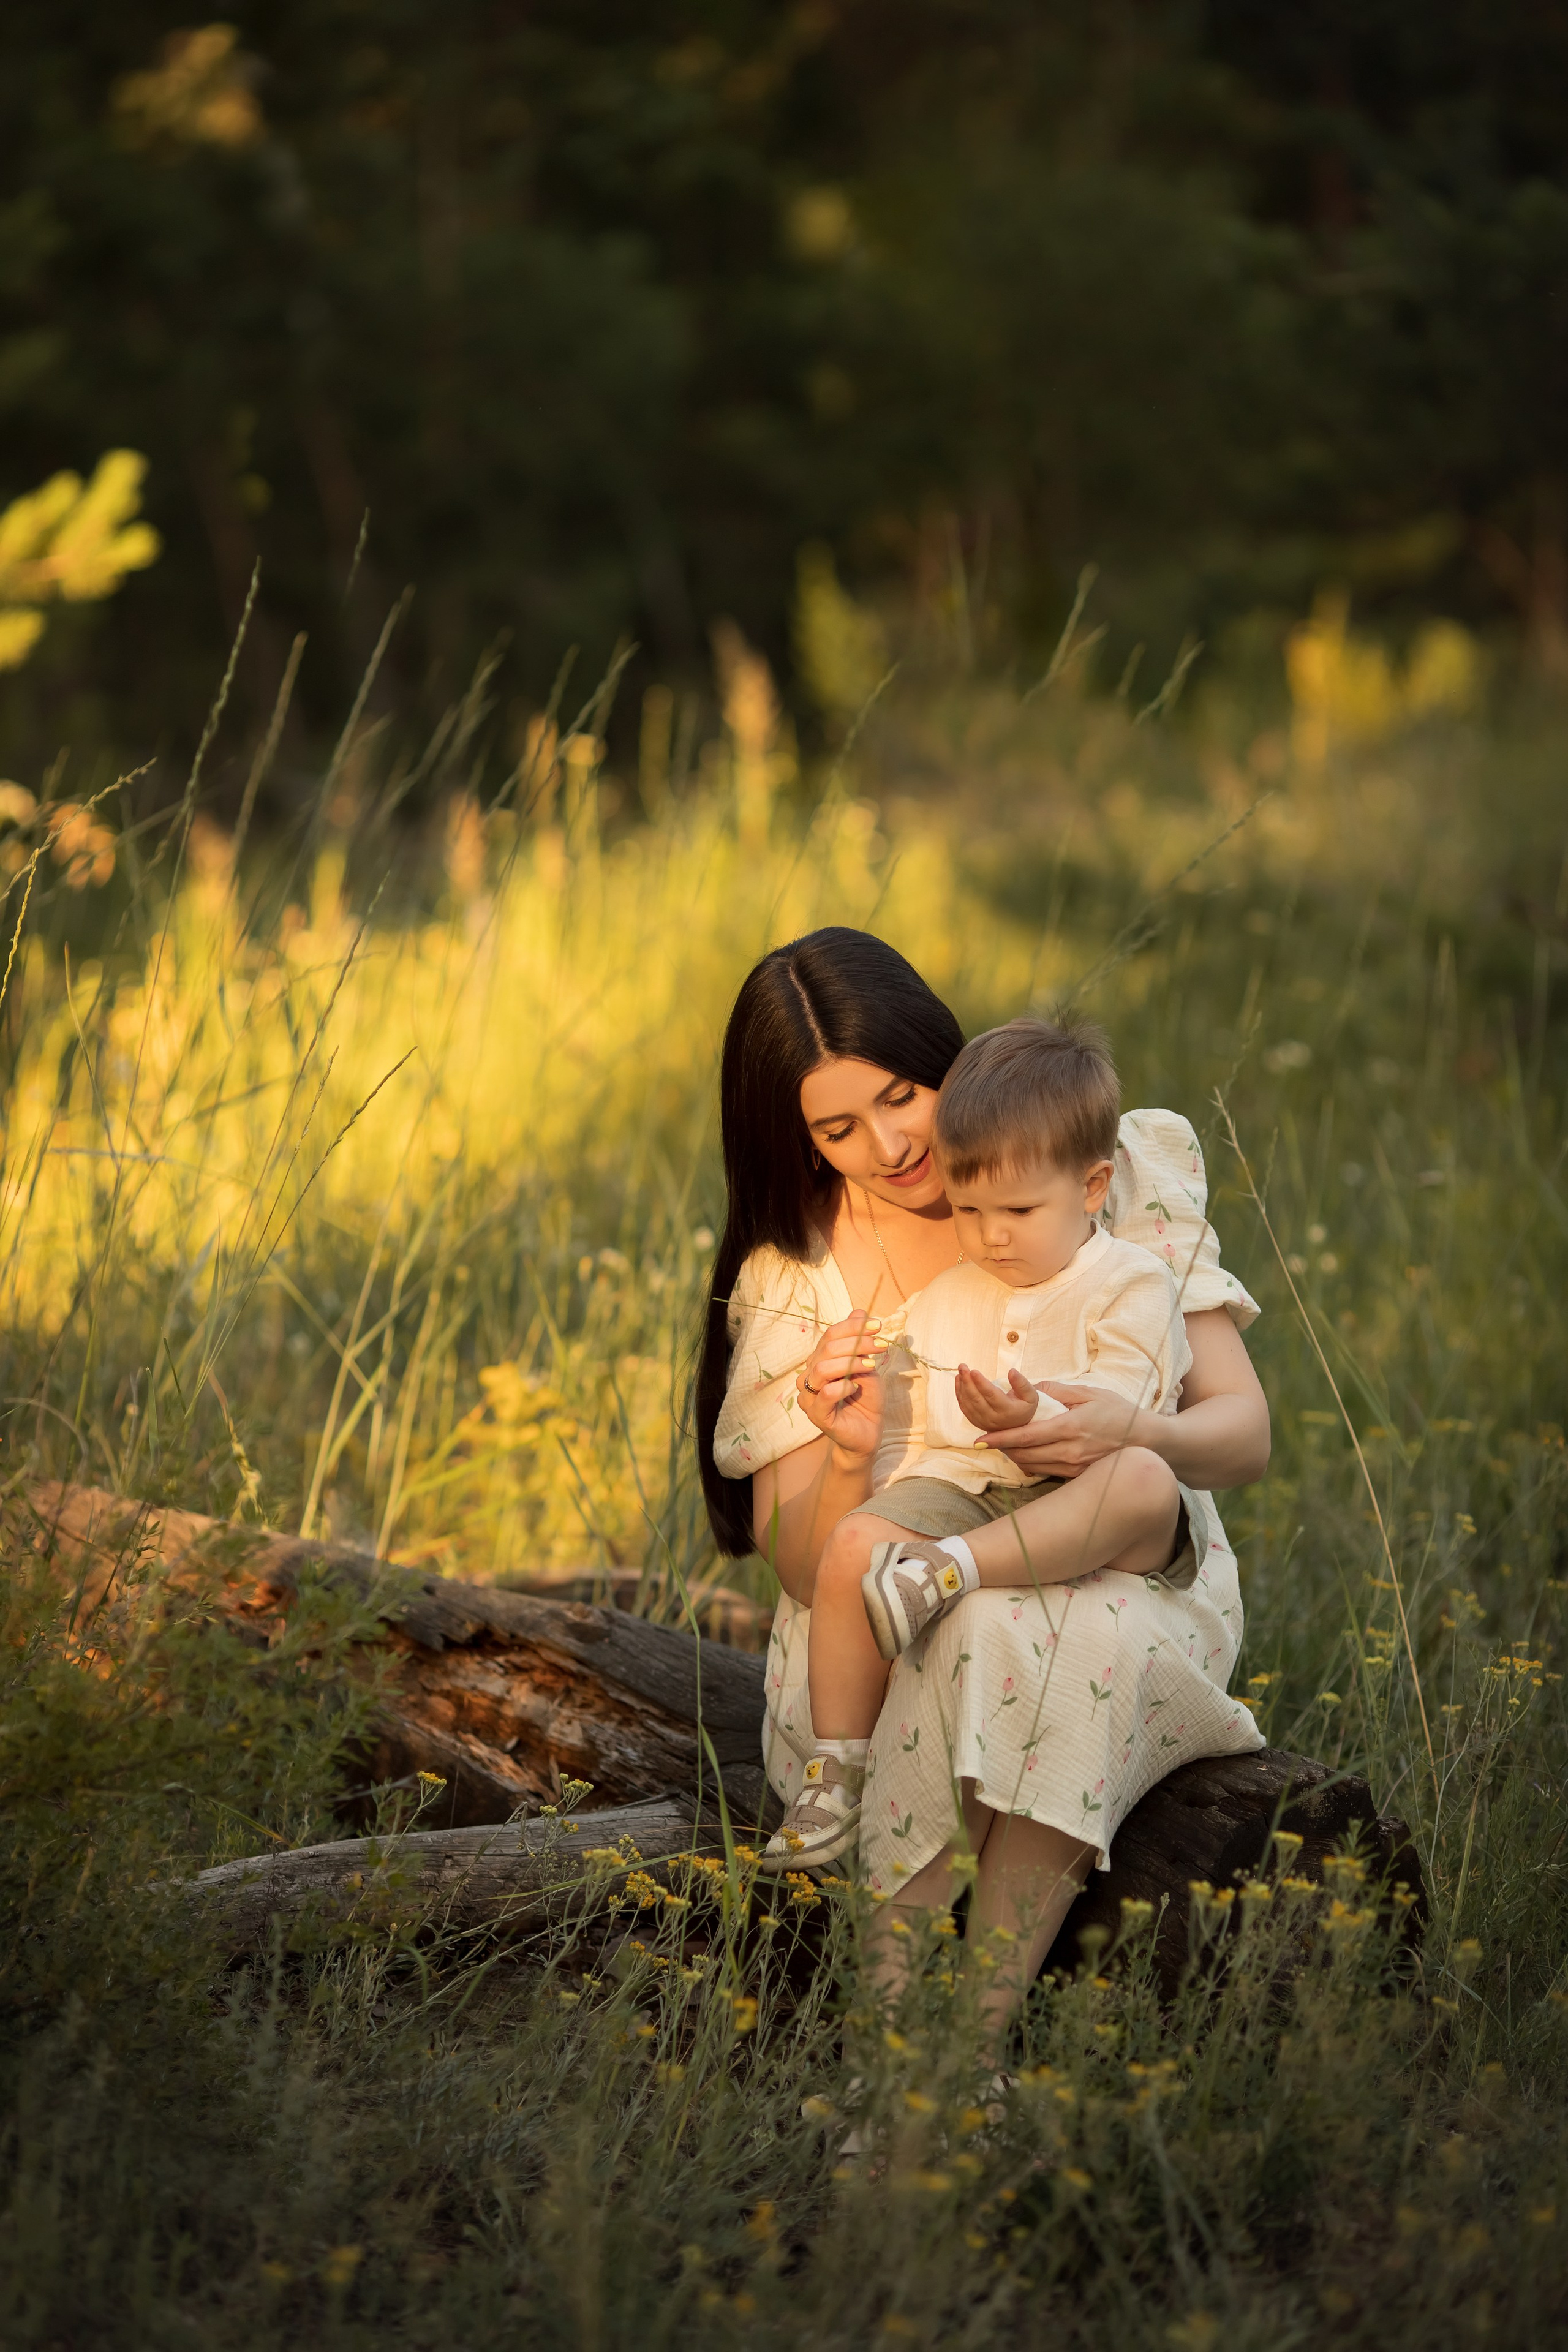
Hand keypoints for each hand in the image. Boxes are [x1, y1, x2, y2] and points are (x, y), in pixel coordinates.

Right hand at [794, 1310, 887, 1462]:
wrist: (868, 1433)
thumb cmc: (866, 1399)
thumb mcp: (867, 1365)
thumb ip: (860, 1342)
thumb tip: (859, 1311)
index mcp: (819, 1360)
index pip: (829, 1335)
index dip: (853, 1327)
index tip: (877, 1325)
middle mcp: (809, 1376)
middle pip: (826, 1349)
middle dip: (856, 1342)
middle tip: (880, 1345)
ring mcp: (809, 1396)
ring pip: (822, 1369)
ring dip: (850, 1362)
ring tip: (871, 1365)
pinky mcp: (816, 1415)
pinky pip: (825, 1394)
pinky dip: (843, 1387)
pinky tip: (856, 1387)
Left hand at [954, 1363, 1046, 1433]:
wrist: (1019, 1424)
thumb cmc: (1024, 1406)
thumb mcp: (1030, 1395)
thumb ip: (1022, 1383)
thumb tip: (1012, 1371)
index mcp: (1008, 1412)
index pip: (992, 1395)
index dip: (981, 1383)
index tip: (973, 1371)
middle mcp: (994, 1419)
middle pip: (977, 1399)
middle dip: (967, 1382)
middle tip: (962, 1367)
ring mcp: (983, 1422)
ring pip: (968, 1404)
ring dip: (962, 1386)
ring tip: (960, 1371)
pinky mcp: (976, 1422)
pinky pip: (965, 1408)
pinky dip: (960, 1394)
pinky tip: (959, 1381)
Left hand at [983, 1381, 1151, 1478]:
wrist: (1148, 1441)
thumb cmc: (1119, 1413)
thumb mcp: (1090, 1394)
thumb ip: (1058, 1392)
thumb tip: (1031, 1388)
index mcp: (1070, 1428)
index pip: (1026, 1437)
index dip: (999, 1439)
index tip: (980, 1440)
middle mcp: (1070, 1453)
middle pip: (1024, 1456)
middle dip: (1001, 1449)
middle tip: (986, 1441)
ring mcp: (1074, 1468)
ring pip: (1033, 1467)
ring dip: (1014, 1457)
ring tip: (1003, 1446)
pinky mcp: (1078, 1476)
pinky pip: (1047, 1472)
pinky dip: (1032, 1464)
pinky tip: (1026, 1454)